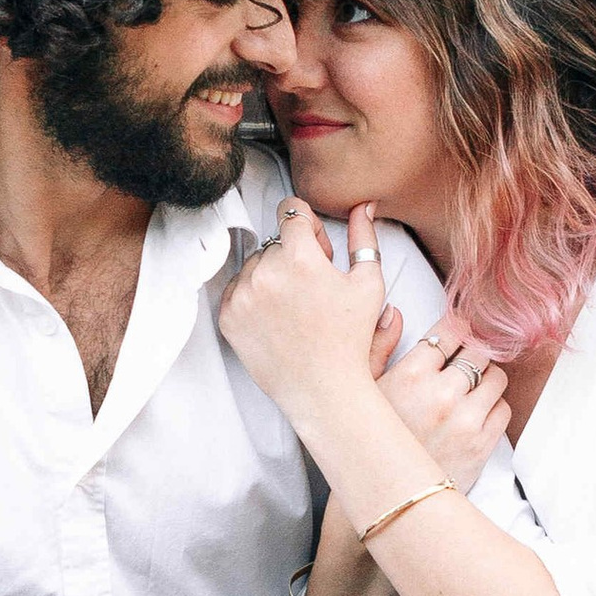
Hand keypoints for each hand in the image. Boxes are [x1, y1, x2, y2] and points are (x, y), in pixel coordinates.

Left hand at [220, 199, 391, 420]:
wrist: (323, 389)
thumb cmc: (349, 340)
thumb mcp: (368, 284)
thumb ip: (364, 238)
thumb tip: (364, 206)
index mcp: (300, 257)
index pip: (291, 210)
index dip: (307, 226)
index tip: (313, 243)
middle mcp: (266, 271)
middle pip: (274, 241)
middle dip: (292, 255)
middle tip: (312, 285)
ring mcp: (243, 295)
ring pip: (253, 264)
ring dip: (271, 274)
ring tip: (294, 304)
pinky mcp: (228, 316)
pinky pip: (236, 289)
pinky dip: (252, 297)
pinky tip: (276, 316)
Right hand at [373, 306, 510, 493]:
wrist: (386, 499)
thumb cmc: (371, 441)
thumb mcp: (362, 390)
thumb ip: (376, 346)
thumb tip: (396, 311)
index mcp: (409, 376)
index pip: (450, 331)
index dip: (456, 330)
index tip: (455, 337)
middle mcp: (440, 394)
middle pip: (478, 351)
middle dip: (471, 354)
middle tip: (461, 365)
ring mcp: (464, 420)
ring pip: (497, 377)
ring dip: (486, 379)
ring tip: (469, 390)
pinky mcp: (481, 445)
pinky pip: (504, 409)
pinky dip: (494, 407)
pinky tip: (474, 414)